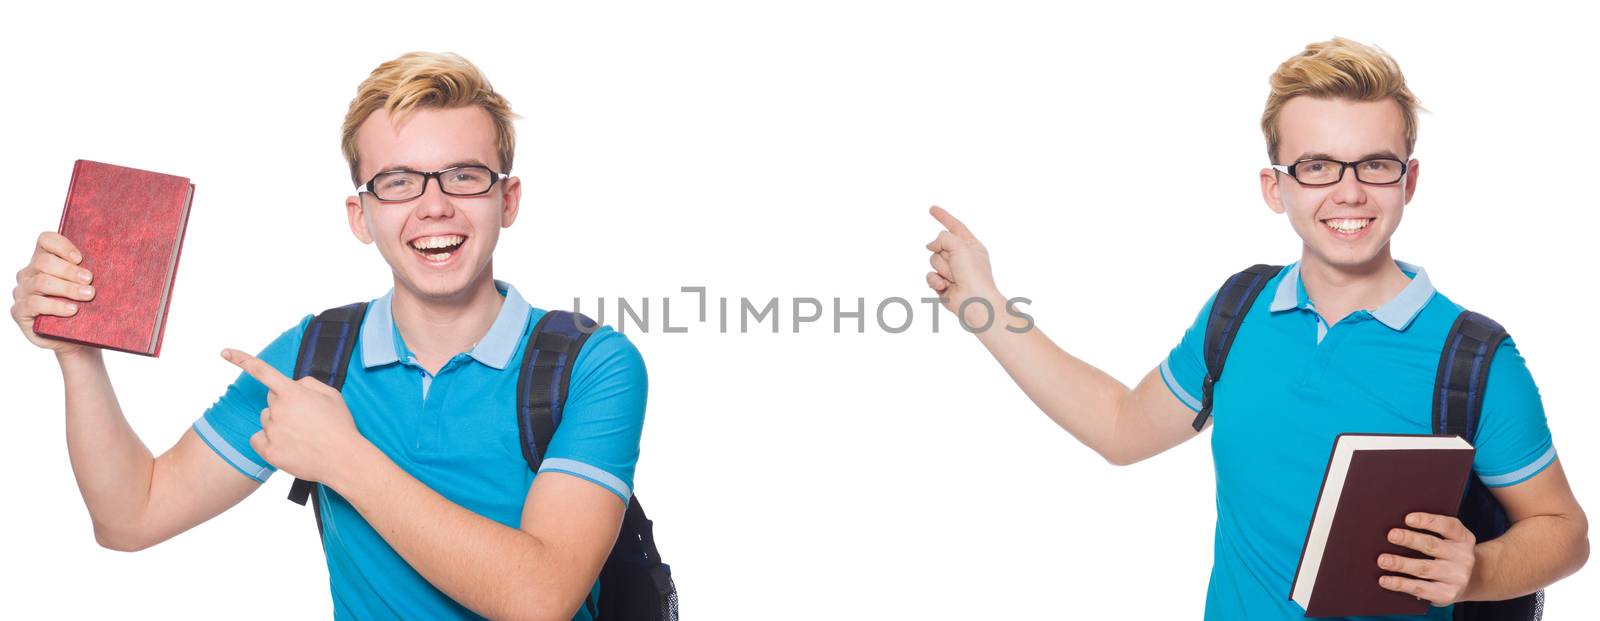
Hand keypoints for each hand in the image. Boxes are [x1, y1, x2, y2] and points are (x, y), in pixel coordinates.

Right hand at [12, 232, 96, 356]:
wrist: (75, 339)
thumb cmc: (83, 308)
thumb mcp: (88, 288)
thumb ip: (91, 273)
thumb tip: (121, 261)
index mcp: (44, 260)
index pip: (45, 240)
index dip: (62, 245)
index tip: (81, 258)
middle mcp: (29, 273)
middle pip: (44, 262)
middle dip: (70, 270)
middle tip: (90, 280)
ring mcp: (22, 292)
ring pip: (41, 282)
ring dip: (67, 288)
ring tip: (88, 295)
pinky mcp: (20, 311)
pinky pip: (34, 304)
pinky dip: (55, 306)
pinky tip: (72, 310)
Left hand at [221, 347, 370, 486]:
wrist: (344, 459)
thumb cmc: (340, 426)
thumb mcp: (331, 395)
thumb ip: (308, 383)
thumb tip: (293, 385)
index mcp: (292, 393)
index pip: (262, 371)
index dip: (242, 359)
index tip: (225, 352)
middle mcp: (278, 410)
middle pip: (271, 401)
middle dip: (284, 405)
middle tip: (306, 419)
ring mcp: (272, 432)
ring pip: (266, 420)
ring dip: (279, 424)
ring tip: (303, 435)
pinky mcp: (269, 452)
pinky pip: (258, 439)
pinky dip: (269, 441)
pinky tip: (288, 446)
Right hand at [924, 206, 999, 323]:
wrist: (974, 301)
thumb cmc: (974, 274)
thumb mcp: (961, 246)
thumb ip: (943, 238)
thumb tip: (930, 246)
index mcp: (971, 246)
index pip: (955, 226)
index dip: (943, 216)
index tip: (931, 208)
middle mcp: (961, 257)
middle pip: (940, 244)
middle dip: (944, 254)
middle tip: (956, 266)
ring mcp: (951, 271)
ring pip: (933, 260)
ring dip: (942, 269)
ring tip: (953, 278)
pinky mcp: (943, 284)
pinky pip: (930, 276)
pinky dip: (935, 280)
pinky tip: (944, 287)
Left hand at [1377, 512, 1478, 605]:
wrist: (1469, 583)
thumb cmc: (1446, 555)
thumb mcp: (1447, 541)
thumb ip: (1429, 532)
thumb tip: (1395, 531)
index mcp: (1463, 538)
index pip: (1448, 526)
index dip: (1428, 520)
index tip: (1408, 518)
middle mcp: (1463, 557)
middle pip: (1432, 546)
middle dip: (1410, 539)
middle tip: (1391, 535)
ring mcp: (1457, 577)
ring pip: (1424, 568)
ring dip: (1401, 563)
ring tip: (1382, 560)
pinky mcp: (1447, 594)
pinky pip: (1419, 588)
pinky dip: (1400, 583)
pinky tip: (1385, 580)